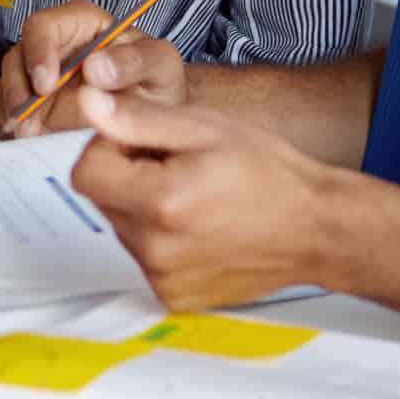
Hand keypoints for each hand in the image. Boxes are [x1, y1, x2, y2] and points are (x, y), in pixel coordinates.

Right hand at [0, 0, 187, 138]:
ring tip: (30, 137)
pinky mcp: (30, 104)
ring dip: (14, 113)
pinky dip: (11, 128)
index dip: (39, 52)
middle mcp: (53, 45)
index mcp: (81, 23)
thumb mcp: (160, 67)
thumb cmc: (156, 84)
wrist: (154, 121)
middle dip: (19, 91)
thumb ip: (134, 62)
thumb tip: (94, 66)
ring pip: (7, 86)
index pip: (44, 26)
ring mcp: (37, 75)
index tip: (46, 84)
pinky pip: (6, 112)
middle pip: (17, 58)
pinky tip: (27, 143)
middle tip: (30, 122)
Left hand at [69, 87, 334, 310]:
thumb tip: (86, 102)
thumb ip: (137, 118)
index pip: (84, 171)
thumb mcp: (203, 128)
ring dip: (144, 206)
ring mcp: (164, 278)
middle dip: (128, 176)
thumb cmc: (268, 173)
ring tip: (196, 195)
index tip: (146, 143)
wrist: (314, 228)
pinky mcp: (174, 296)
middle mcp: (155, 249)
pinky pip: (145, 256)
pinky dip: (162, 238)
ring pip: (124, 228)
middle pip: (104, 200)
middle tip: (179, 166)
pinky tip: (201, 225)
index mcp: (159, 202)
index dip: (109, 148)